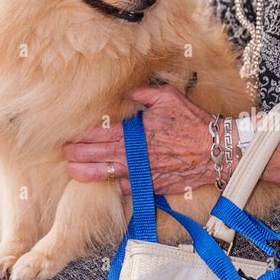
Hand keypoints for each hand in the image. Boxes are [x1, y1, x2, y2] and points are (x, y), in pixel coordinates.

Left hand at [63, 85, 215, 195]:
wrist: (215, 150)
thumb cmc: (192, 122)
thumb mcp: (168, 98)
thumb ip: (143, 93)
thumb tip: (125, 92)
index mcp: (135, 130)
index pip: (100, 133)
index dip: (82, 135)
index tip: (69, 135)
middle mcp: (134, 152)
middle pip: (97, 154)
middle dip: (77, 154)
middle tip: (64, 153)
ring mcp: (141, 171)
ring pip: (106, 174)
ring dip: (86, 172)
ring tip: (72, 171)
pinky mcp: (151, 184)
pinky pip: (126, 188)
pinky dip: (112, 186)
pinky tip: (100, 184)